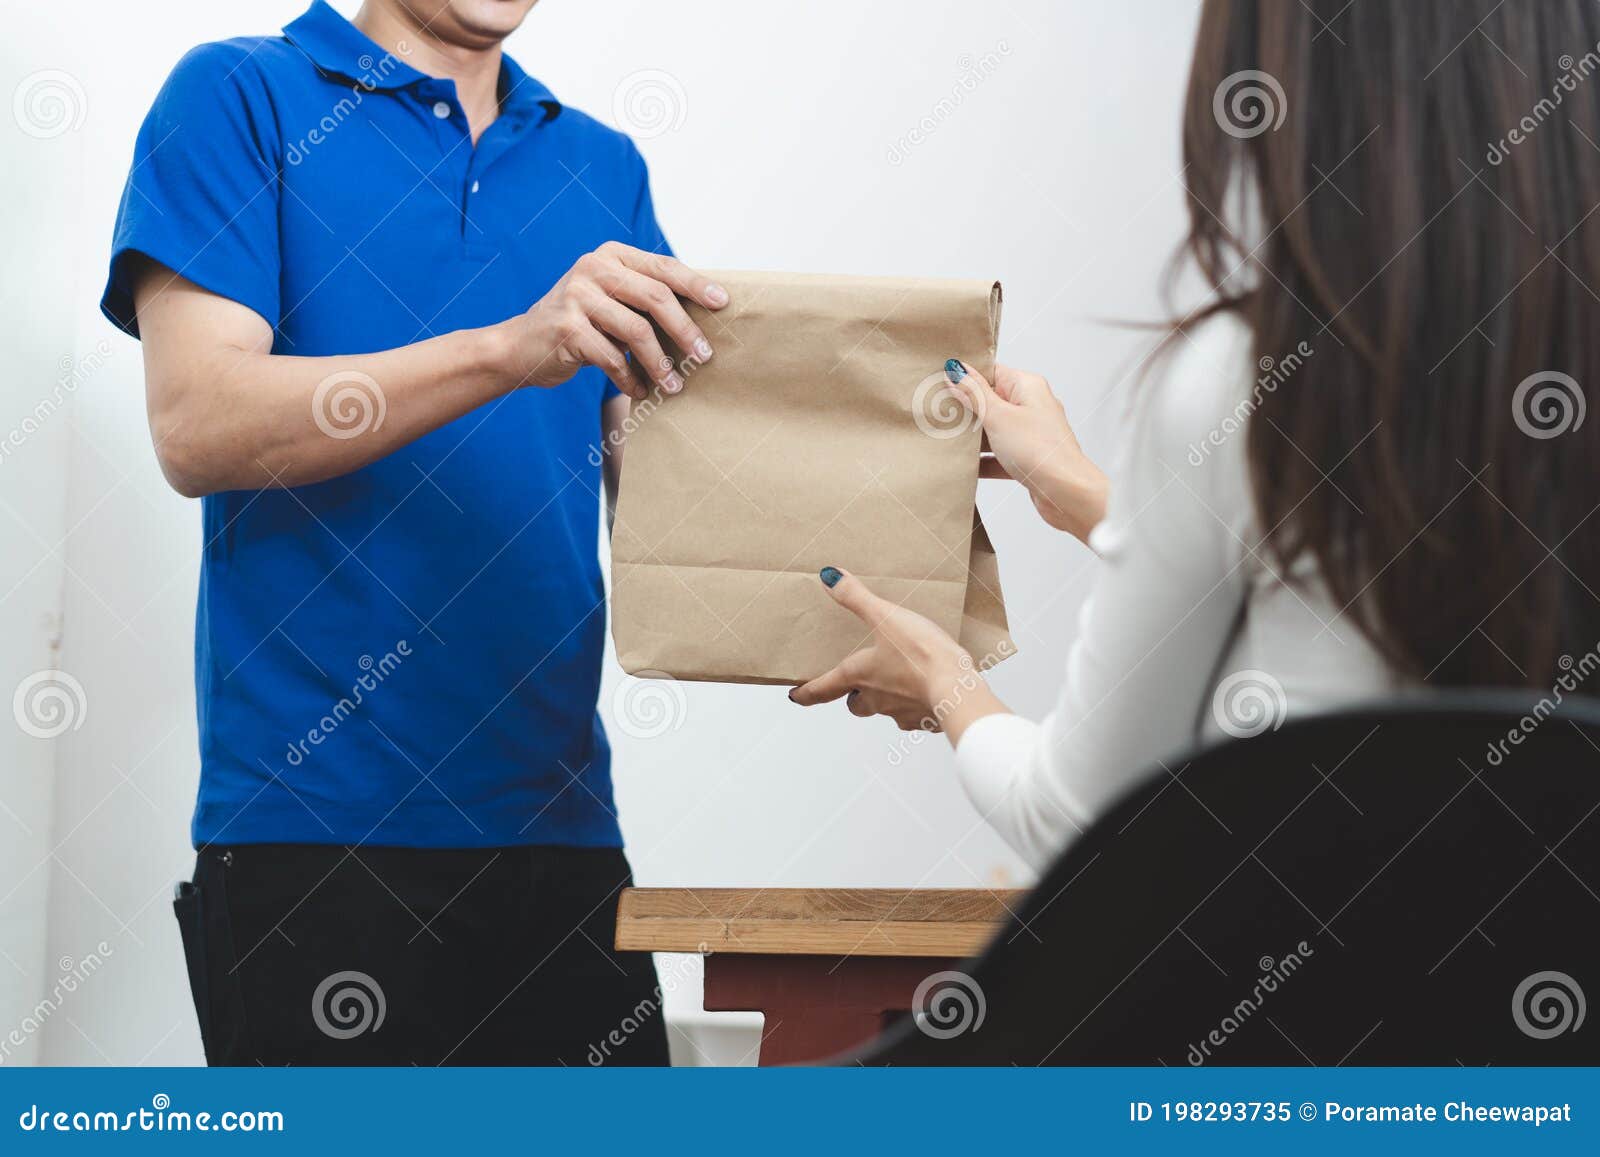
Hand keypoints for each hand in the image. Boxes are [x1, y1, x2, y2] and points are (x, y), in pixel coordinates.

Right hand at [499, 241, 727, 399]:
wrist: (520, 346)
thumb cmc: (578, 324)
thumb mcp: (609, 299)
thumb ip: (643, 297)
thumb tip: (703, 315)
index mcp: (610, 255)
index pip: (663, 267)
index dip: (696, 285)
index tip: (723, 304)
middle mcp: (593, 268)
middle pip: (655, 297)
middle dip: (685, 330)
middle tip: (704, 357)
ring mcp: (577, 297)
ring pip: (637, 332)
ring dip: (660, 364)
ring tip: (674, 386)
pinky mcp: (567, 329)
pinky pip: (613, 359)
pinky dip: (631, 380)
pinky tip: (640, 392)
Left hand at [789, 567, 1009, 742]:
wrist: (957, 690)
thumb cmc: (920, 655)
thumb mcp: (885, 617)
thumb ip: (856, 598)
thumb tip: (828, 578)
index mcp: (859, 676)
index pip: (823, 690)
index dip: (806, 693)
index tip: (796, 695)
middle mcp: (875, 699)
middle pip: (855, 704)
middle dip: (853, 695)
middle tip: (858, 683)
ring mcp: (900, 712)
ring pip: (884, 709)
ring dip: (887, 698)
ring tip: (901, 679)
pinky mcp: (924, 719)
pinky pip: (914, 714)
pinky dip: (916, 703)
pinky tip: (929, 689)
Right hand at [945, 359, 1107, 543]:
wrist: (1067, 492)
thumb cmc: (1040, 450)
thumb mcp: (998, 416)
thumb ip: (975, 394)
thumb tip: (957, 370)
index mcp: (1028, 386)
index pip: (991, 372)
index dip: (966, 377)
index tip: (941, 383)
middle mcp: (1031, 406)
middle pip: (990, 401)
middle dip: (966, 410)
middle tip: (939, 414)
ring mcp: (1030, 433)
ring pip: (994, 430)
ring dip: (973, 438)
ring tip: (946, 441)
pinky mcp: (1028, 458)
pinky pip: (1000, 455)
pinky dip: (984, 461)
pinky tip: (965, 468)